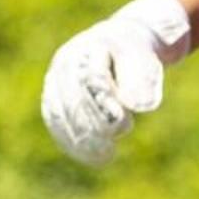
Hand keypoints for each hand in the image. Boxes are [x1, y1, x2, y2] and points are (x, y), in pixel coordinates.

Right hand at [37, 0, 192, 167]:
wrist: (120, 41)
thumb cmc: (136, 50)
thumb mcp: (144, 58)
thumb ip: (141, 78)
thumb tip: (136, 106)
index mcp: (88, 48)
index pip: (92, 81)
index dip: (105, 106)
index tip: (123, 125)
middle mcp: (64, 63)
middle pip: (72, 101)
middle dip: (92, 128)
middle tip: (112, 149)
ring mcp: (55, 79)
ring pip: (59, 114)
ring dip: (80, 140)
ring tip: (104, 157)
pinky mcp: (53, 96)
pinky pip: (56, 121)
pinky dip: (70, 141)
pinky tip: (89, 156)